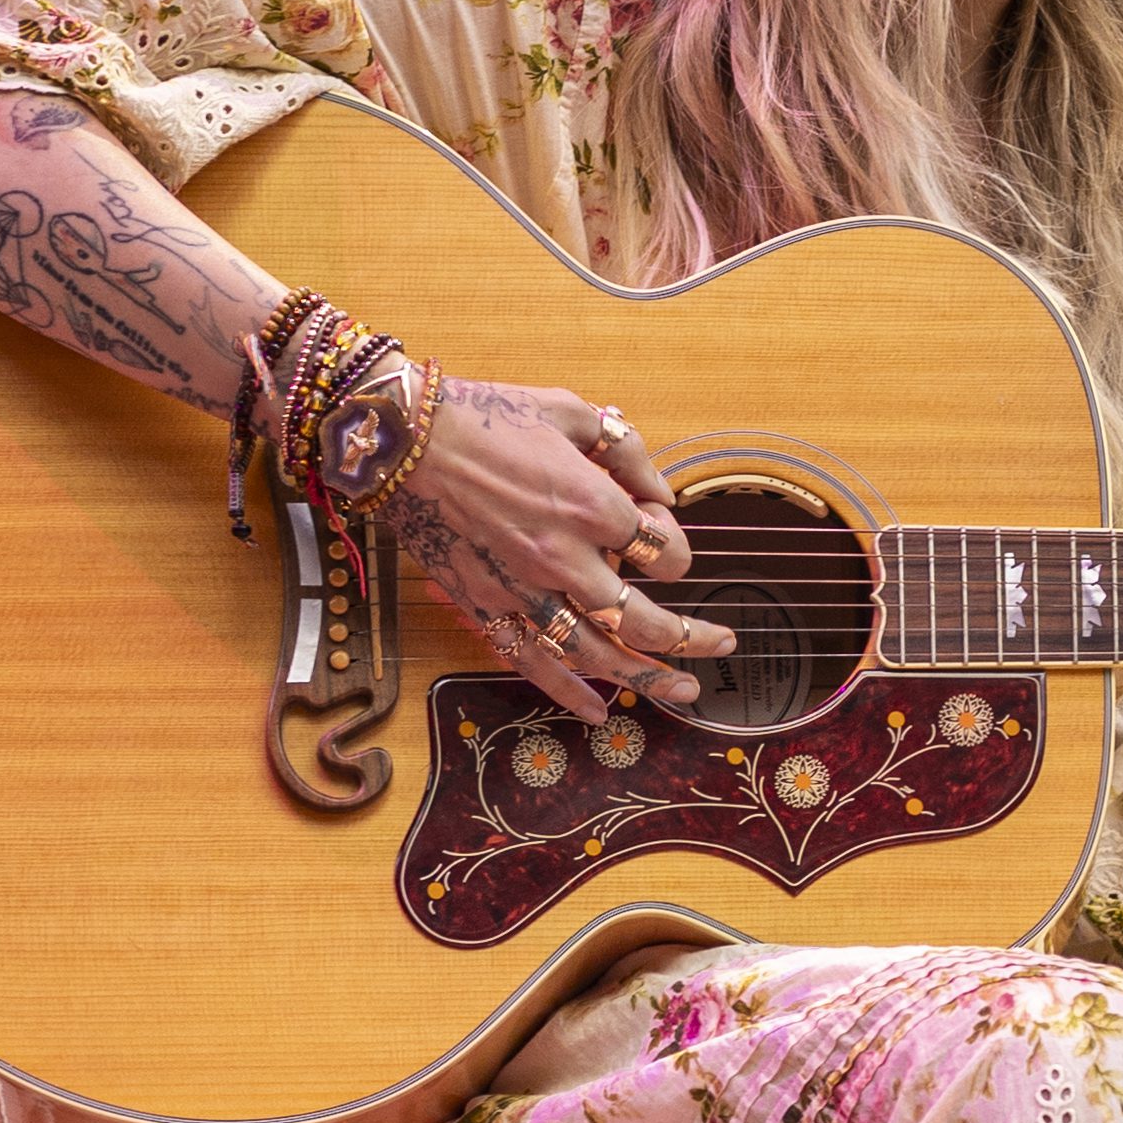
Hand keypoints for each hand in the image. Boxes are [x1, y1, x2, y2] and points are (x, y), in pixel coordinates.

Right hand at [390, 375, 734, 709]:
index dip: (674, 546)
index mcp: (590, 504)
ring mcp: (522, 590)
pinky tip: (600, 711)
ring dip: (646, 678)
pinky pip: (534, 663)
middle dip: (692, 637)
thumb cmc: (485, 417)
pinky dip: (570, 693)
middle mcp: (564, 557)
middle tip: (721, 643)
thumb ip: (626, 451)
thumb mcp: (569, 411)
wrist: (401, 441)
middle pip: (646, 619)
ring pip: (598, 654)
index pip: (664, 550)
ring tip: (682, 691)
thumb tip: (659, 492)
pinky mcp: (485, 607)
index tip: (658, 534)